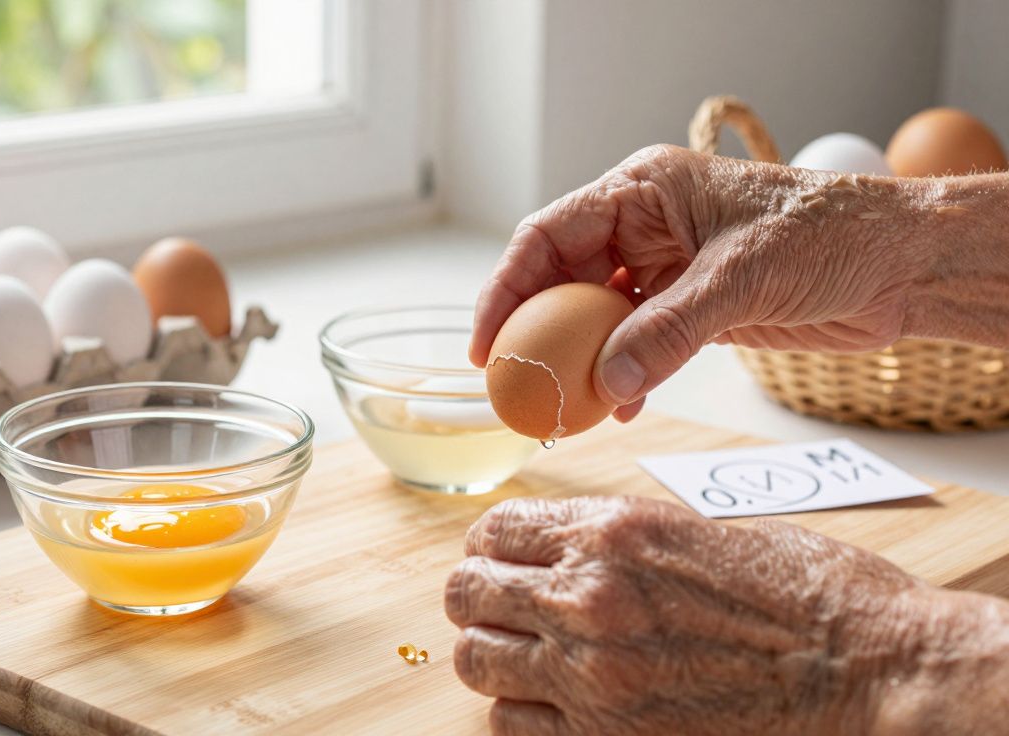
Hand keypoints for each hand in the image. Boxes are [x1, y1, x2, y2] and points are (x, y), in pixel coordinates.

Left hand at [445, 496, 1008, 735]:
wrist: (866, 668)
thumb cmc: (804, 594)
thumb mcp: (699, 530)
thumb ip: (615, 542)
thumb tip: (562, 553)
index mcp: (610, 531)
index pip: (493, 531)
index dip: (492, 547)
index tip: (502, 560)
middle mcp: (586, 597)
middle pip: (467, 593)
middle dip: (480, 598)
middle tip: (506, 609)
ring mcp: (591, 673)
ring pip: (476, 660)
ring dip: (494, 655)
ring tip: (528, 657)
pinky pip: (511, 724)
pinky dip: (522, 712)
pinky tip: (558, 703)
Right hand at [469, 145, 942, 415]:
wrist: (902, 264)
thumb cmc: (831, 236)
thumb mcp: (741, 278)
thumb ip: (669, 331)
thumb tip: (606, 384)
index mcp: (643, 191)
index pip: (548, 236)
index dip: (506, 288)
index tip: (486, 344)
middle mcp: (645, 228)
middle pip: (562, 280)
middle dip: (537, 332)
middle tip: (515, 384)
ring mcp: (666, 269)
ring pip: (597, 317)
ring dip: (579, 361)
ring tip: (560, 405)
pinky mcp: (692, 309)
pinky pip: (637, 344)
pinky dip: (624, 376)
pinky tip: (619, 406)